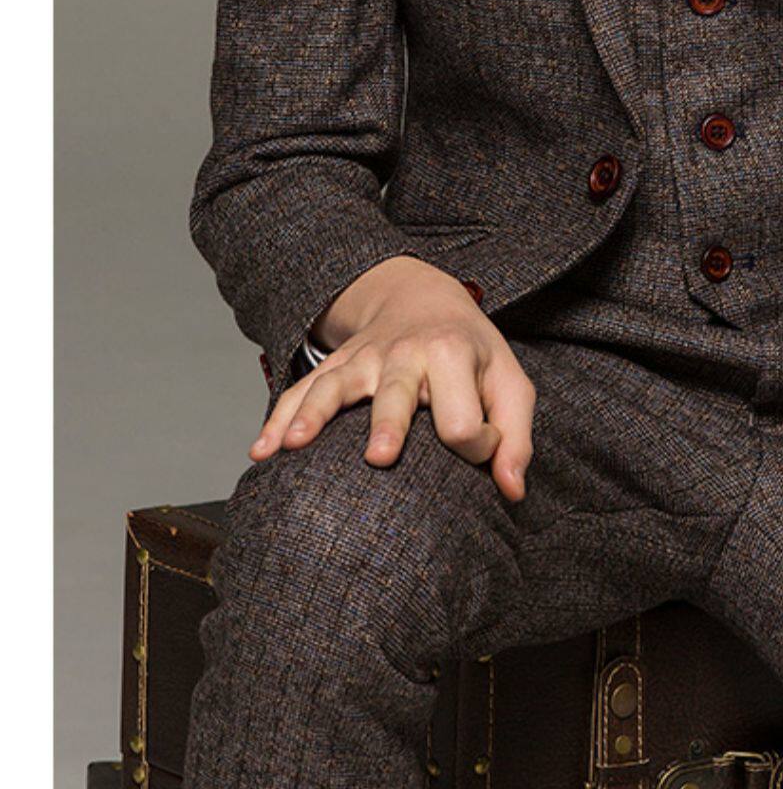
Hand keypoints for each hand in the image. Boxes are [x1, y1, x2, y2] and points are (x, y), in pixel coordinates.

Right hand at [247, 256, 535, 499]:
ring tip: (294, 446)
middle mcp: (405, 354)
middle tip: (379, 456)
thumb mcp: (508, 382)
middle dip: (389, 423)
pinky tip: (261, 452)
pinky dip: (279, 418)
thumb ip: (515, 437)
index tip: (478, 448)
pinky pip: (301, 390)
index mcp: (454, 356)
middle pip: (398, 394)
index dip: (475, 447)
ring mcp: (364, 360)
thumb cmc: (472, 354)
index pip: (462, 421)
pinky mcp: (336, 368)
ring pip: (336, 387)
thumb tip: (512, 491)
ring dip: (314, 414)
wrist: (421, 296)